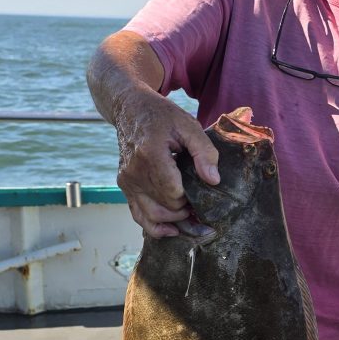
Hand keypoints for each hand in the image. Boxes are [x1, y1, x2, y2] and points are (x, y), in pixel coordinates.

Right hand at [114, 90, 219, 237]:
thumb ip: (204, 152)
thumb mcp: (189, 126)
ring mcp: (127, 181)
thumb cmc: (162, 116)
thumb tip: (213, 180)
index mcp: (151, 155)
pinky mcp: (125, 186)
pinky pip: (138, 215)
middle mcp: (134, 172)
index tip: (203, 192)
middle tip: (203, 207)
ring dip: (174, 222)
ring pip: (151, 217)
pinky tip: (173, 230)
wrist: (131, 109)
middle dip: (186, 212)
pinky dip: (155, 227)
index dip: (191, 198)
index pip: (173, 192)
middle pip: (164, 208)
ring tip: (192, 217)